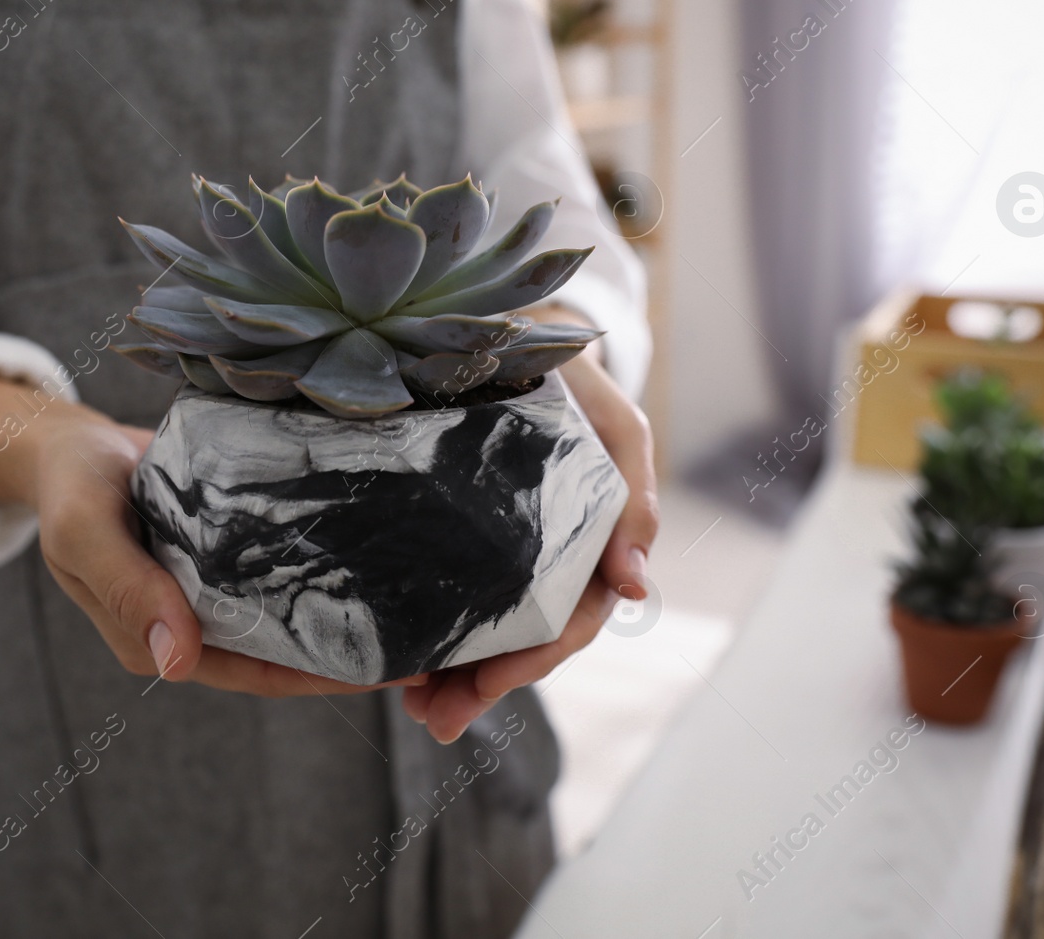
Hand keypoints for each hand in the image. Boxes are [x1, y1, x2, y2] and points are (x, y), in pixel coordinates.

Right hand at [0, 379, 424, 696]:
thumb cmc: (69, 488)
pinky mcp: (232, 546)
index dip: (329, 678)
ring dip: (355, 608)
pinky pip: (290, 565)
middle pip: (293, 650)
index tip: (396, 670)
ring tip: (426, 598)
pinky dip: (332, 563)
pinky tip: (382, 548)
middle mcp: (201, 621)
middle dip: (361, 651)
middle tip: (436, 637)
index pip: (264, 674)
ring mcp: (219, 585)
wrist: (63, 443)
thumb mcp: (86, 533)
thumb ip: (127, 589)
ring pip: (298, 610)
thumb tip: (176, 663)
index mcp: (164, 640)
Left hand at [401, 347, 658, 742]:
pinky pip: (462, 593)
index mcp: (595, 538)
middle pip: (528, 637)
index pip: (572, 617)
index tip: (488, 687)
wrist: (522, 325)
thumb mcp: (614, 426)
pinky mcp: (474, 532)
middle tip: (436, 719)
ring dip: (460, 675)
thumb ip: (630, 497)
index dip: (534, 658)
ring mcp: (515, 546)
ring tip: (416, 709)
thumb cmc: (574, 373)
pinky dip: (440, 629)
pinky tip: (407, 660)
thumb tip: (637, 586)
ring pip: (495, 626)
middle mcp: (556, 553)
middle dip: (485, 685)